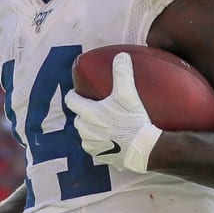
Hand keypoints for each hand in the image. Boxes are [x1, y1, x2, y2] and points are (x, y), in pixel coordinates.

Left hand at [65, 52, 161, 173]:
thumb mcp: (128, 94)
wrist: (142, 149)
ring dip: (90, 128)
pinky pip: (93, 147)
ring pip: (84, 134)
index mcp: (89, 113)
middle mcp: (85, 129)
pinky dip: (98, 143)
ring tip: (103, 125)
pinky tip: (108, 140)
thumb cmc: (133, 121)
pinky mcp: (99, 156)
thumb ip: (123, 73)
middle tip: (96, 109)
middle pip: (78, 118)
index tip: (78, 93)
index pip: (71, 101)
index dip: (73, 95)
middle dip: (84, 113)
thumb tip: (121, 56)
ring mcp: (91, 144)